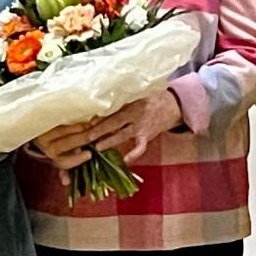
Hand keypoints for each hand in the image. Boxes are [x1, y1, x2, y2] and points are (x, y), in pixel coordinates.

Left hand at [31, 90, 185, 170]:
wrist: (173, 105)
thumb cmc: (149, 97)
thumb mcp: (134, 94)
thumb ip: (118, 98)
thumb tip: (95, 100)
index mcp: (129, 102)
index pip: (110, 109)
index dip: (96, 115)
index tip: (82, 120)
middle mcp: (134, 113)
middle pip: (113, 122)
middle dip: (99, 129)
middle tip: (85, 135)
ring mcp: (141, 126)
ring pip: (123, 135)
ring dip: (109, 141)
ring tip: (97, 147)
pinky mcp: (147, 136)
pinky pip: (140, 147)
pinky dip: (133, 154)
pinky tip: (124, 161)